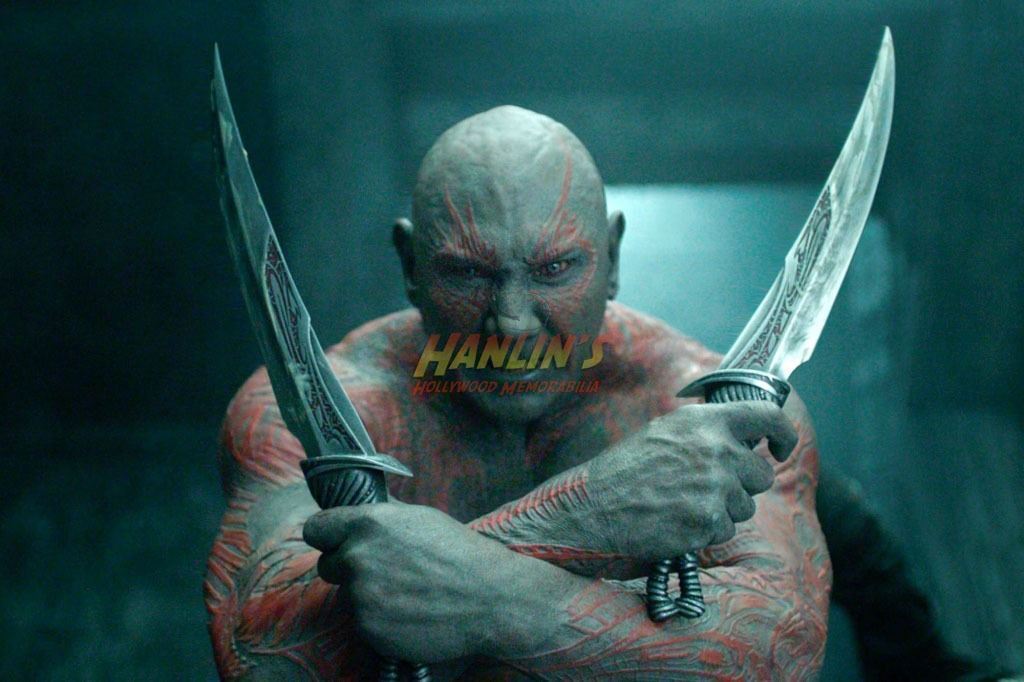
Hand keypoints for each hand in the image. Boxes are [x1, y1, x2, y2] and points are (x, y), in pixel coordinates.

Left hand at [303, 501, 566, 662]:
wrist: (489, 598)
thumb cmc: (459, 553)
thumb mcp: (419, 519)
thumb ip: (381, 518)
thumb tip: (356, 514)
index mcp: (368, 523)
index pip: (316, 528)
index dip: (329, 537)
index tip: (338, 543)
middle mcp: (357, 557)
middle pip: (329, 565)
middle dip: (349, 569)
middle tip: (385, 573)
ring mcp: (361, 596)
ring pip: (348, 596)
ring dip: (368, 597)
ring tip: (407, 595)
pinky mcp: (369, 629)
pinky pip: (364, 622)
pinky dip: (381, 621)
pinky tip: (410, 614)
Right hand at [584, 401, 796, 559]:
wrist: (594, 506)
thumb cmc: (625, 470)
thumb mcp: (665, 432)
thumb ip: (706, 431)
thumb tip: (743, 438)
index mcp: (705, 421)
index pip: (767, 416)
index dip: (784, 433)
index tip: (782, 447)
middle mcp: (716, 449)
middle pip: (761, 474)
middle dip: (742, 485)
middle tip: (707, 488)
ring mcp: (715, 487)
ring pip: (746, 506)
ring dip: (723, 510)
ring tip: (683, 504)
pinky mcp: (708, 521)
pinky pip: (727, 530)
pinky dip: (707, 531)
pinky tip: (678, 522)